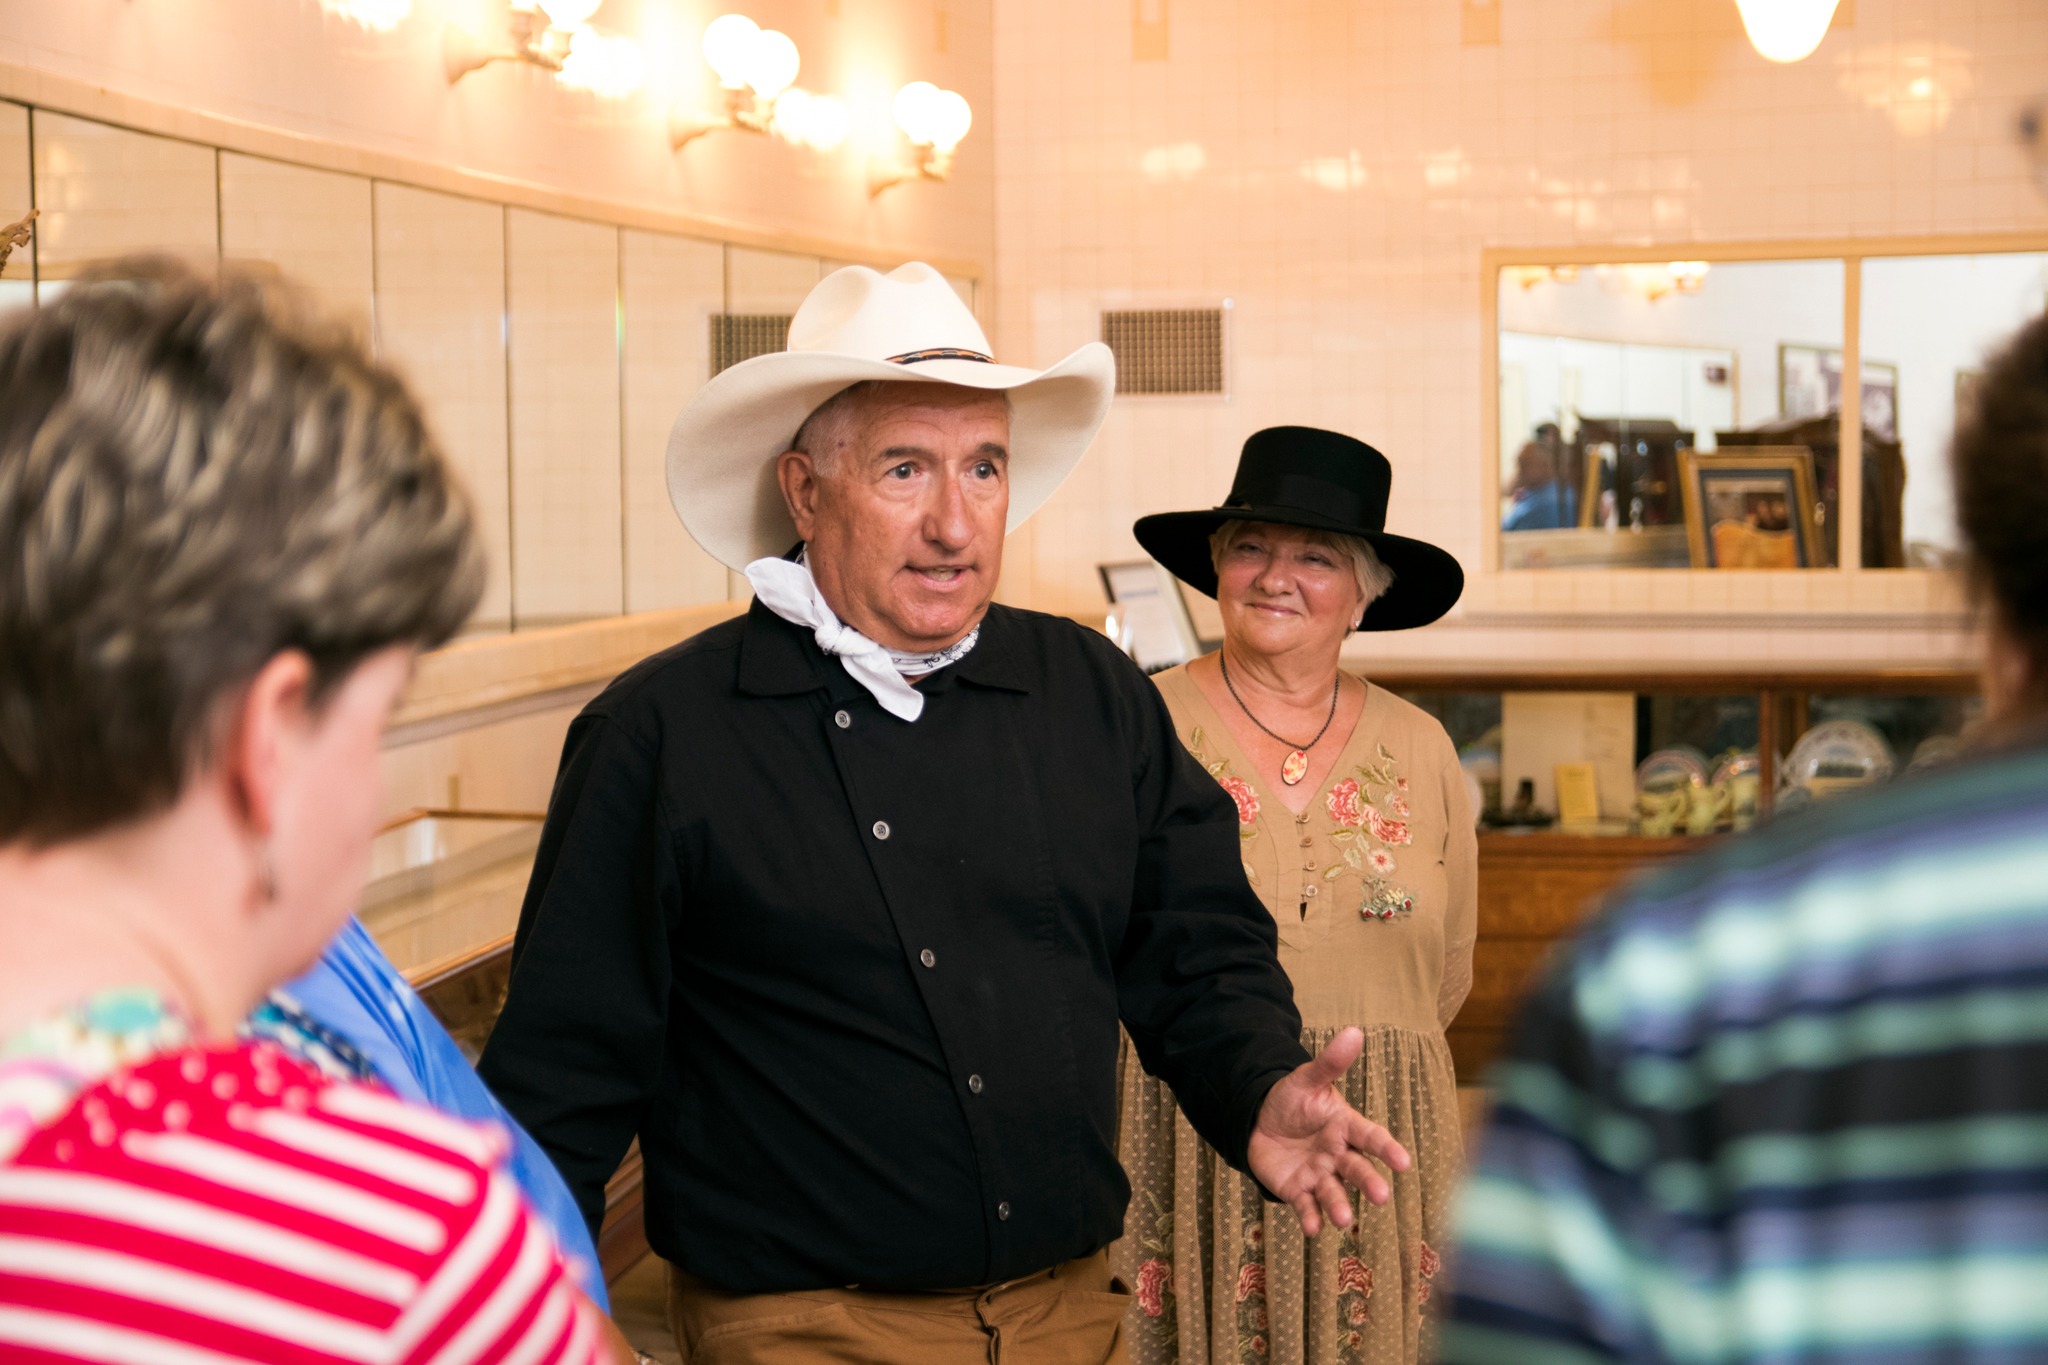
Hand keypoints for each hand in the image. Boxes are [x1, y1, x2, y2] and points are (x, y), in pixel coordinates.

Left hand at [1245, 1026, 1409, 1236]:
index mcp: (1344, 1127)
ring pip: (1333, 1193)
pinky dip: (1309, 1218)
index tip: (1404, 1162)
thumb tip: (1354, 1031)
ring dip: (1339, 1207)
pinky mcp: (1297, 1190)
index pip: (1370, 1137)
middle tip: (1380, 1197)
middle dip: (1368, 1183)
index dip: (1387, 1149)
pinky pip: (1305, 1205)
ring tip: (1344, 1221)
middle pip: (1356, 1169)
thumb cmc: (1291, 1100)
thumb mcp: (1306, 1080)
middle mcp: (1337, 1154)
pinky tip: (1312, 1229)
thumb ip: (1329, 1062)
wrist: (1259, 1120)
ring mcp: (1319, 1174)